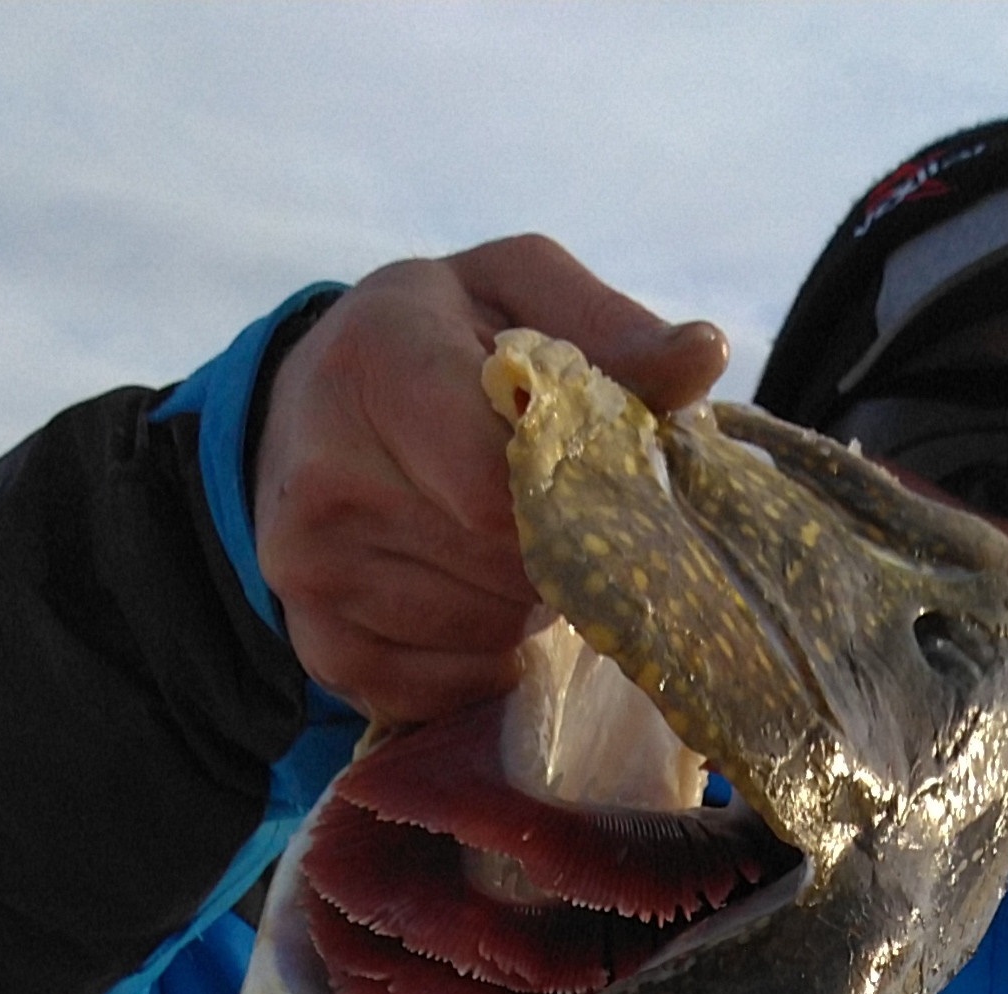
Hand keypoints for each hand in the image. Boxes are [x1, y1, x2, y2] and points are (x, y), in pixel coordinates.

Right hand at [252, 239, 726, 723]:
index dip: (574, 502)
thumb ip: (609, 326)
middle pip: (503, 568)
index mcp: (377, 360)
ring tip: (505, 548)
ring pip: (488, 632)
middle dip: (559, 553)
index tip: (596, 483)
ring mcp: (313, 573)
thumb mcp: (515, 292)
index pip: (499, 486)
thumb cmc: (436, 343)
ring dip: (526, 606)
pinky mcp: (325, 653)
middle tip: (556, 516)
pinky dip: (487, 656)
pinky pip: (453, 688)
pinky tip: (471, 595)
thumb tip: (704, 357)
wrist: (304, 411)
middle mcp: (325, 474)